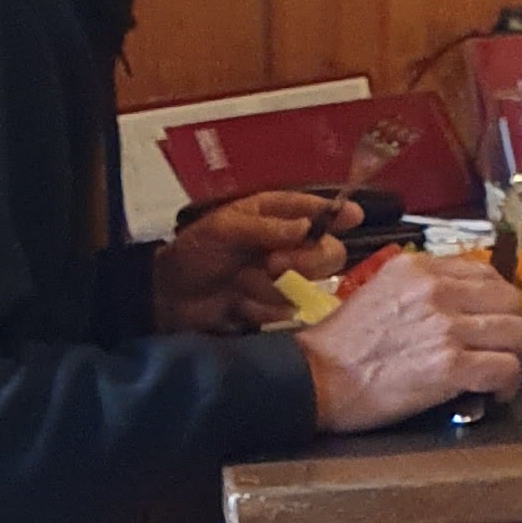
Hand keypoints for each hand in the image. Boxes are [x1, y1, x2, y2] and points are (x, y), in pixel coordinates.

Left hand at [151, 191, 350, 333]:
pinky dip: (261, 309)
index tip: (352, 218)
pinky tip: (239, 306)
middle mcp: (284, 245)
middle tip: (272, 264)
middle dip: (305, 261)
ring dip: (274, 287)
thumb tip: (306, 227)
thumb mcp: (225, 229)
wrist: (169, 297)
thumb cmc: (195, 253)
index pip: (314, 211)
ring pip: (308, 285)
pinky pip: (285, 311)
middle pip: (327, 253)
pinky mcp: (271, 308)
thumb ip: (267, 227)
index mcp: (272, 215)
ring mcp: (280, 279)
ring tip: (243, 285)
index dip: (335, 214)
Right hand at [297, 253, 521, 430]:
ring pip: (515, 334)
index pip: (485, 274)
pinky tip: (495, 394)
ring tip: (495, 374)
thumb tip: (454, 304)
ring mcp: (446, 327)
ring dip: (510, 357)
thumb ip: (419, 290)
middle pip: (509, 301)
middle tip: (495, 350)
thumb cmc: (339, 345)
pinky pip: (505, 369)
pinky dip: (507, 385)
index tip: (488, 321)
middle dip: (508, 328)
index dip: (494, 302)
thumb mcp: (378, 292)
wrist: (313, 379)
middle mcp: (437, 290)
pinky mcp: (450, 366)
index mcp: (419, 268)